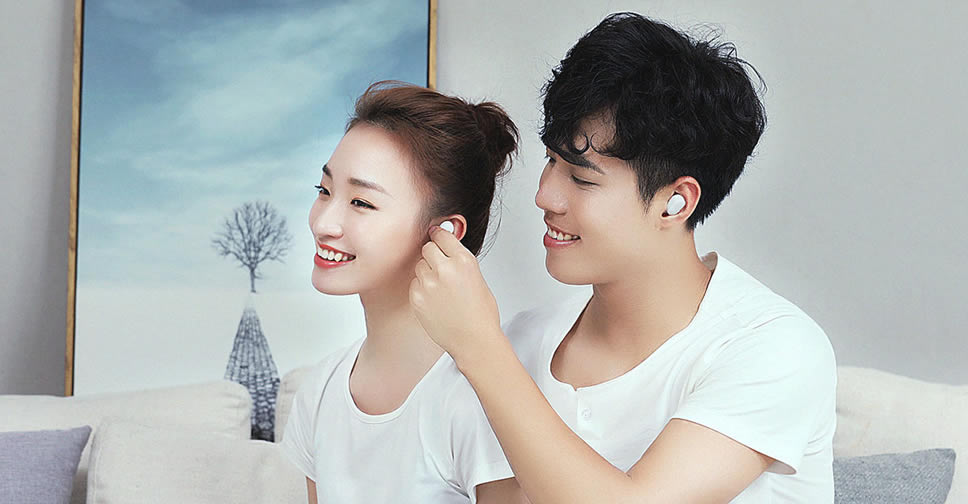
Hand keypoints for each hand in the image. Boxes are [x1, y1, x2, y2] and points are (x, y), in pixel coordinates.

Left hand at [410, 226, 502, 364]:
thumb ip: (460, 261)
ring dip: (426, 272)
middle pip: (427, 248)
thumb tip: (446, 249)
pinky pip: (414, 284)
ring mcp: (428, 284)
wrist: (473, 341)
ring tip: (441, 289)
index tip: (436, 235)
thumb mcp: (478, 278)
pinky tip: (435, 300)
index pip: (442, 235)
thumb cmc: (480, 314)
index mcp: (463, 261)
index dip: (439, 235)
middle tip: (440, 267)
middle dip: (433, 254)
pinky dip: (421, 288)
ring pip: (419, 266)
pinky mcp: (417, 298)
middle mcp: (445, 269)